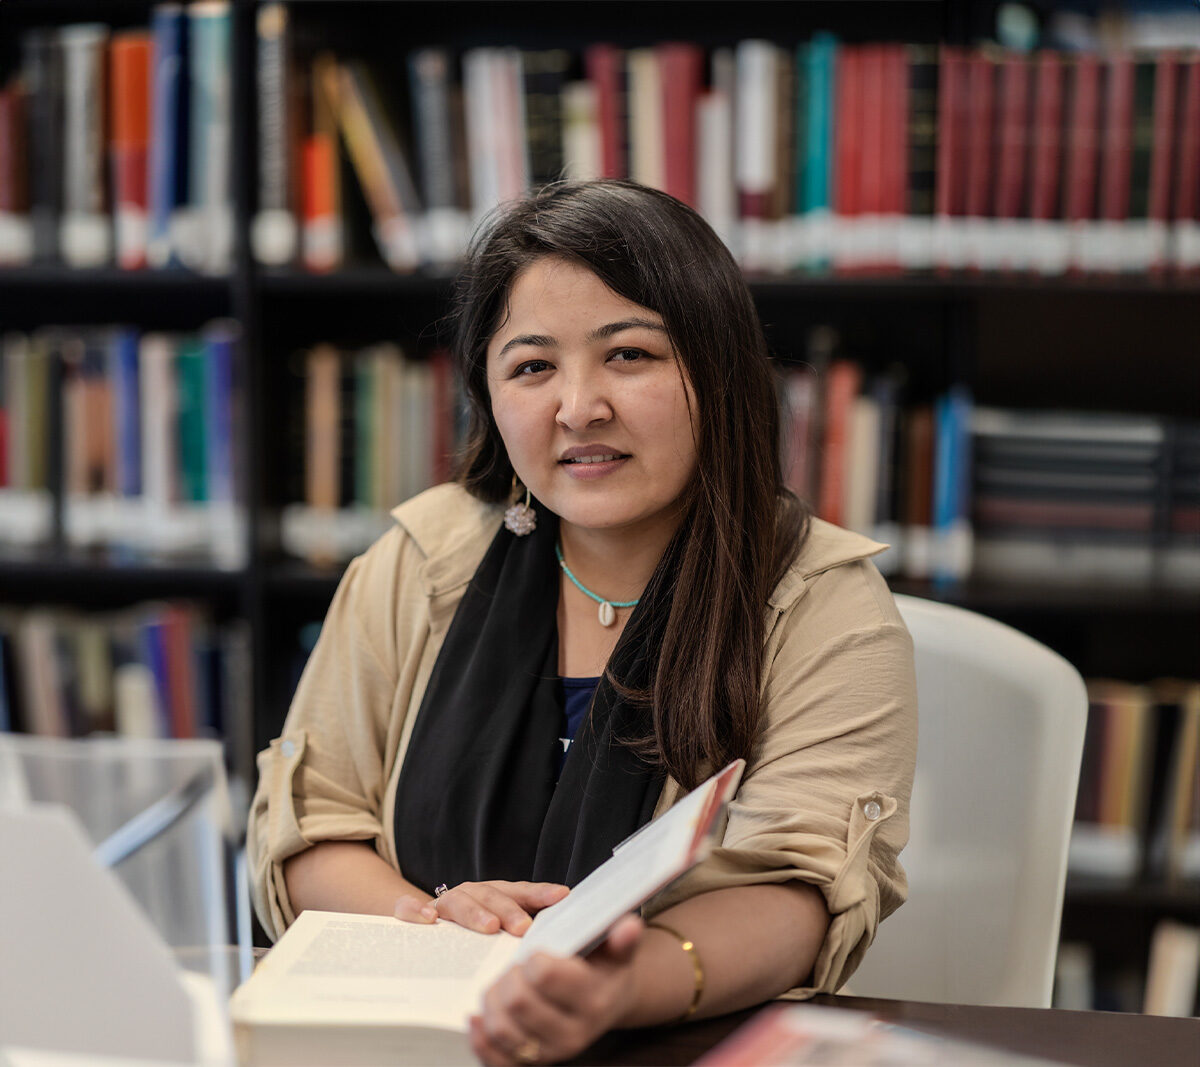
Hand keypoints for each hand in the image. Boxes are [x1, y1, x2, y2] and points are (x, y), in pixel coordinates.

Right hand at [393, 880, 569, 935]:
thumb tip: (556, 946)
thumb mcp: (498, 933)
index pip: (521, 892)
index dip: (541, 894)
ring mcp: (443, 903)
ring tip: (489, 927)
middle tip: (523, 927)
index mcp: (494, 896)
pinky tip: (429, 920)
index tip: (561, 897)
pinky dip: (416, 910)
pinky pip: (409, 908)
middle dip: (509, 910)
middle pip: (492, 896)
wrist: (424, 923)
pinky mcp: (412, 914)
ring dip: (475, 912)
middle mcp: (471, 894)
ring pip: (458, 900)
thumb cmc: (471, 935)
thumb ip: (521, 934)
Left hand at [468, 913, 643, 1065]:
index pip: (543, 975)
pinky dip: (480, 1038)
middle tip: (516, 967)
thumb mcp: (617, 950)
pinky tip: (478, 1016)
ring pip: (502, 1029)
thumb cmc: (605, 970)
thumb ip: (622, 938)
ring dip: (492, 1001)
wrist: (608, 1004)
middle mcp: (574, 1034)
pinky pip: (496, 1060)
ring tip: (501, 985)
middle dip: (509, 977)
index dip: (532, 959)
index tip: (536, 953)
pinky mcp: (532, 1064)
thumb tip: (630, 925)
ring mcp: (551, 1053)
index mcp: (593, 1001)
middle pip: (517, 1001)